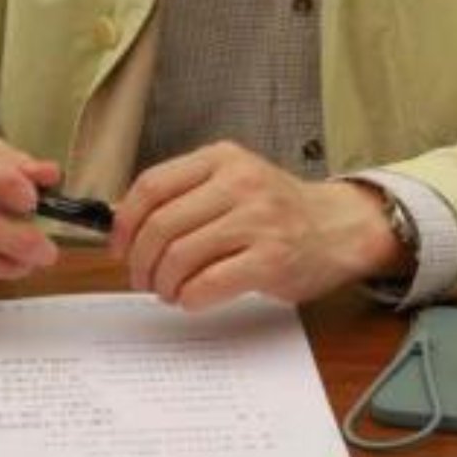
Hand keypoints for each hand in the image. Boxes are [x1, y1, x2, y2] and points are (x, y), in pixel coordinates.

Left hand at [111, 141, 401, 309]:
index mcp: (222, 158)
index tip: (118, 247)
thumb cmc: (278, 210)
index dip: (124, 222)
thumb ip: (185, 194)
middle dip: (140, 261)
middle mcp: (240, 182)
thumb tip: (123, 223)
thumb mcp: (232, 181)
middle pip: (160, 225)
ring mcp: (258, 220)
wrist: (338, 227)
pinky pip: (209, 284)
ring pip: (180, 256)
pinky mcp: (271, 259)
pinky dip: (188, 298)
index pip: (152, 186)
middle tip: (142, 278)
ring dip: (163, 284)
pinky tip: (191, 298)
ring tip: (168, 291)